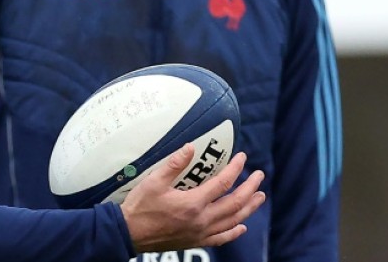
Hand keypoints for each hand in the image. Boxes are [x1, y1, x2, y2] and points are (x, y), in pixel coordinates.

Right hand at [120, 145, 265, 253]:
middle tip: (260, 176)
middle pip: (235, 203)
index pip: (223, 183)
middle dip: (250, 188)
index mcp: (193, 203)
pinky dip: (234, 232)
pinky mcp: (194, 241)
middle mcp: (201, 220)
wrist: (128, 233)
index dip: (236, 169)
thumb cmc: (140, 206)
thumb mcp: (154, 181)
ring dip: (249, 208)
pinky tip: (241, 227)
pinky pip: (221, 238)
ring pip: (233, 221)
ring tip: (259, 197)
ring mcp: (200, 233)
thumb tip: (190, 147)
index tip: (243, 157)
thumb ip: (174, 164)